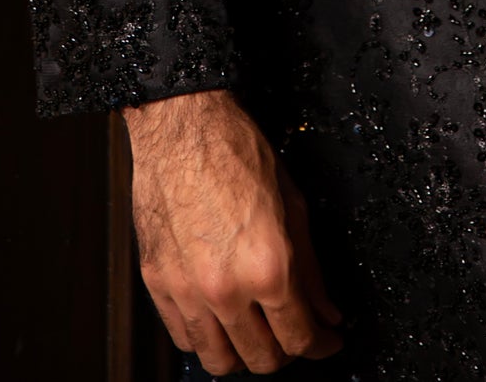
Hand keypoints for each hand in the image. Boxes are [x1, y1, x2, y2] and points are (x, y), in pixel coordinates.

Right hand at [123, 87, 344, 372]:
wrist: (183, 126)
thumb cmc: (235, 152)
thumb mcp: (293, 205)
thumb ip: (312, 269)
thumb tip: (327, 309)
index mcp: (268, 266)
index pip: (299, 338)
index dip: (321, 345)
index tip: (327, 341)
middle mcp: (226, 288)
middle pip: (261, 359)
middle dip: (287, 352)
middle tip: (296, 332)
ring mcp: (187, 291)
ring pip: (219, 361)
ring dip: (244, 354)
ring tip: (258, 332)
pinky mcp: (158, 285)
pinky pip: (183, 339)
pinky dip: (206, 339)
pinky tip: (221, 319)